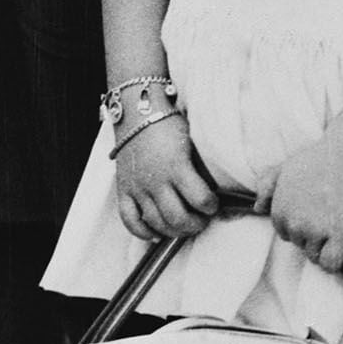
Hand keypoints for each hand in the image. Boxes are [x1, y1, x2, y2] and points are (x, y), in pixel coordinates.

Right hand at [113, 113, 218, 242]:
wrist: (136, 111)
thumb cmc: (168, 123)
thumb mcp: (191, 139)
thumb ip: (201, 165)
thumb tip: (219, 187)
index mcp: (177, 166)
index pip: (201, 199)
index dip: (212, 206)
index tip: (214, 204)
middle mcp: (156, 180)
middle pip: (178, 218)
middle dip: (195, 224)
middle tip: (201, 219)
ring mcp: (138, 187)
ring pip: (156, 223)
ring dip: (174, 230)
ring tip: (183, 225)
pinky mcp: (123, 190)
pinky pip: (129, 220)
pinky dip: (143, 231)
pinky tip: (156, 232)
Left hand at [254, 138, 342, 273]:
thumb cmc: (318, 159)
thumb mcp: (285, 168)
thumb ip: (267, 186)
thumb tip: (258, 208)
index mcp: (279, 210)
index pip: (284, 233)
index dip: (300, 225)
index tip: (313, 214)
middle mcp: (294, 223)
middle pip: (300, 244)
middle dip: (312, 234)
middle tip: (327, 215)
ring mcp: (316, 231)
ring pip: (315, 255)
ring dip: (325, 246)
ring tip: (336, 224)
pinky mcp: (339, 235)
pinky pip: (330, 263)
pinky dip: (334, 261)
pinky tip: (341, 247)